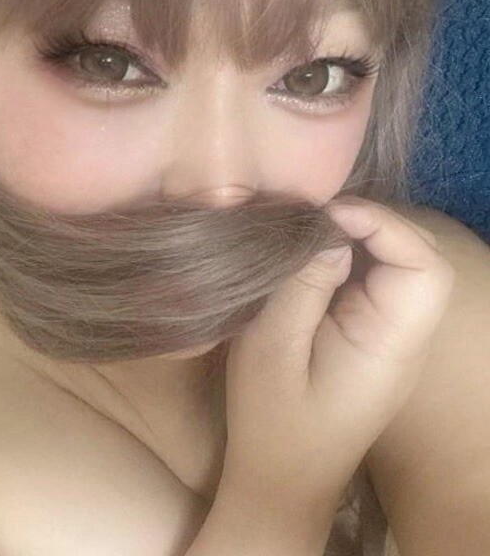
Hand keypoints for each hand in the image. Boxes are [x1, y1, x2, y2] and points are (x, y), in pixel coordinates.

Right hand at [220, 197, 454, 505]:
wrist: (281, 479)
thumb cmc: (271, 420)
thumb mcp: (272, 346)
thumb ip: (303, 284)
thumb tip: (330, 234)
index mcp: (391, 344)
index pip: (424, 268)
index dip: (384, 225)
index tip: (328, 215)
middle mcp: (406, 339)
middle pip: (421, 260)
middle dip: (375, 226)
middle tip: (318, 218)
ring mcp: (395, 340)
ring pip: (402, 267)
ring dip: (363, 239)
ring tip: (313, 232)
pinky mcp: (376, 340)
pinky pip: (379, 284)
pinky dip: (353, 258)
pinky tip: (317, 257)